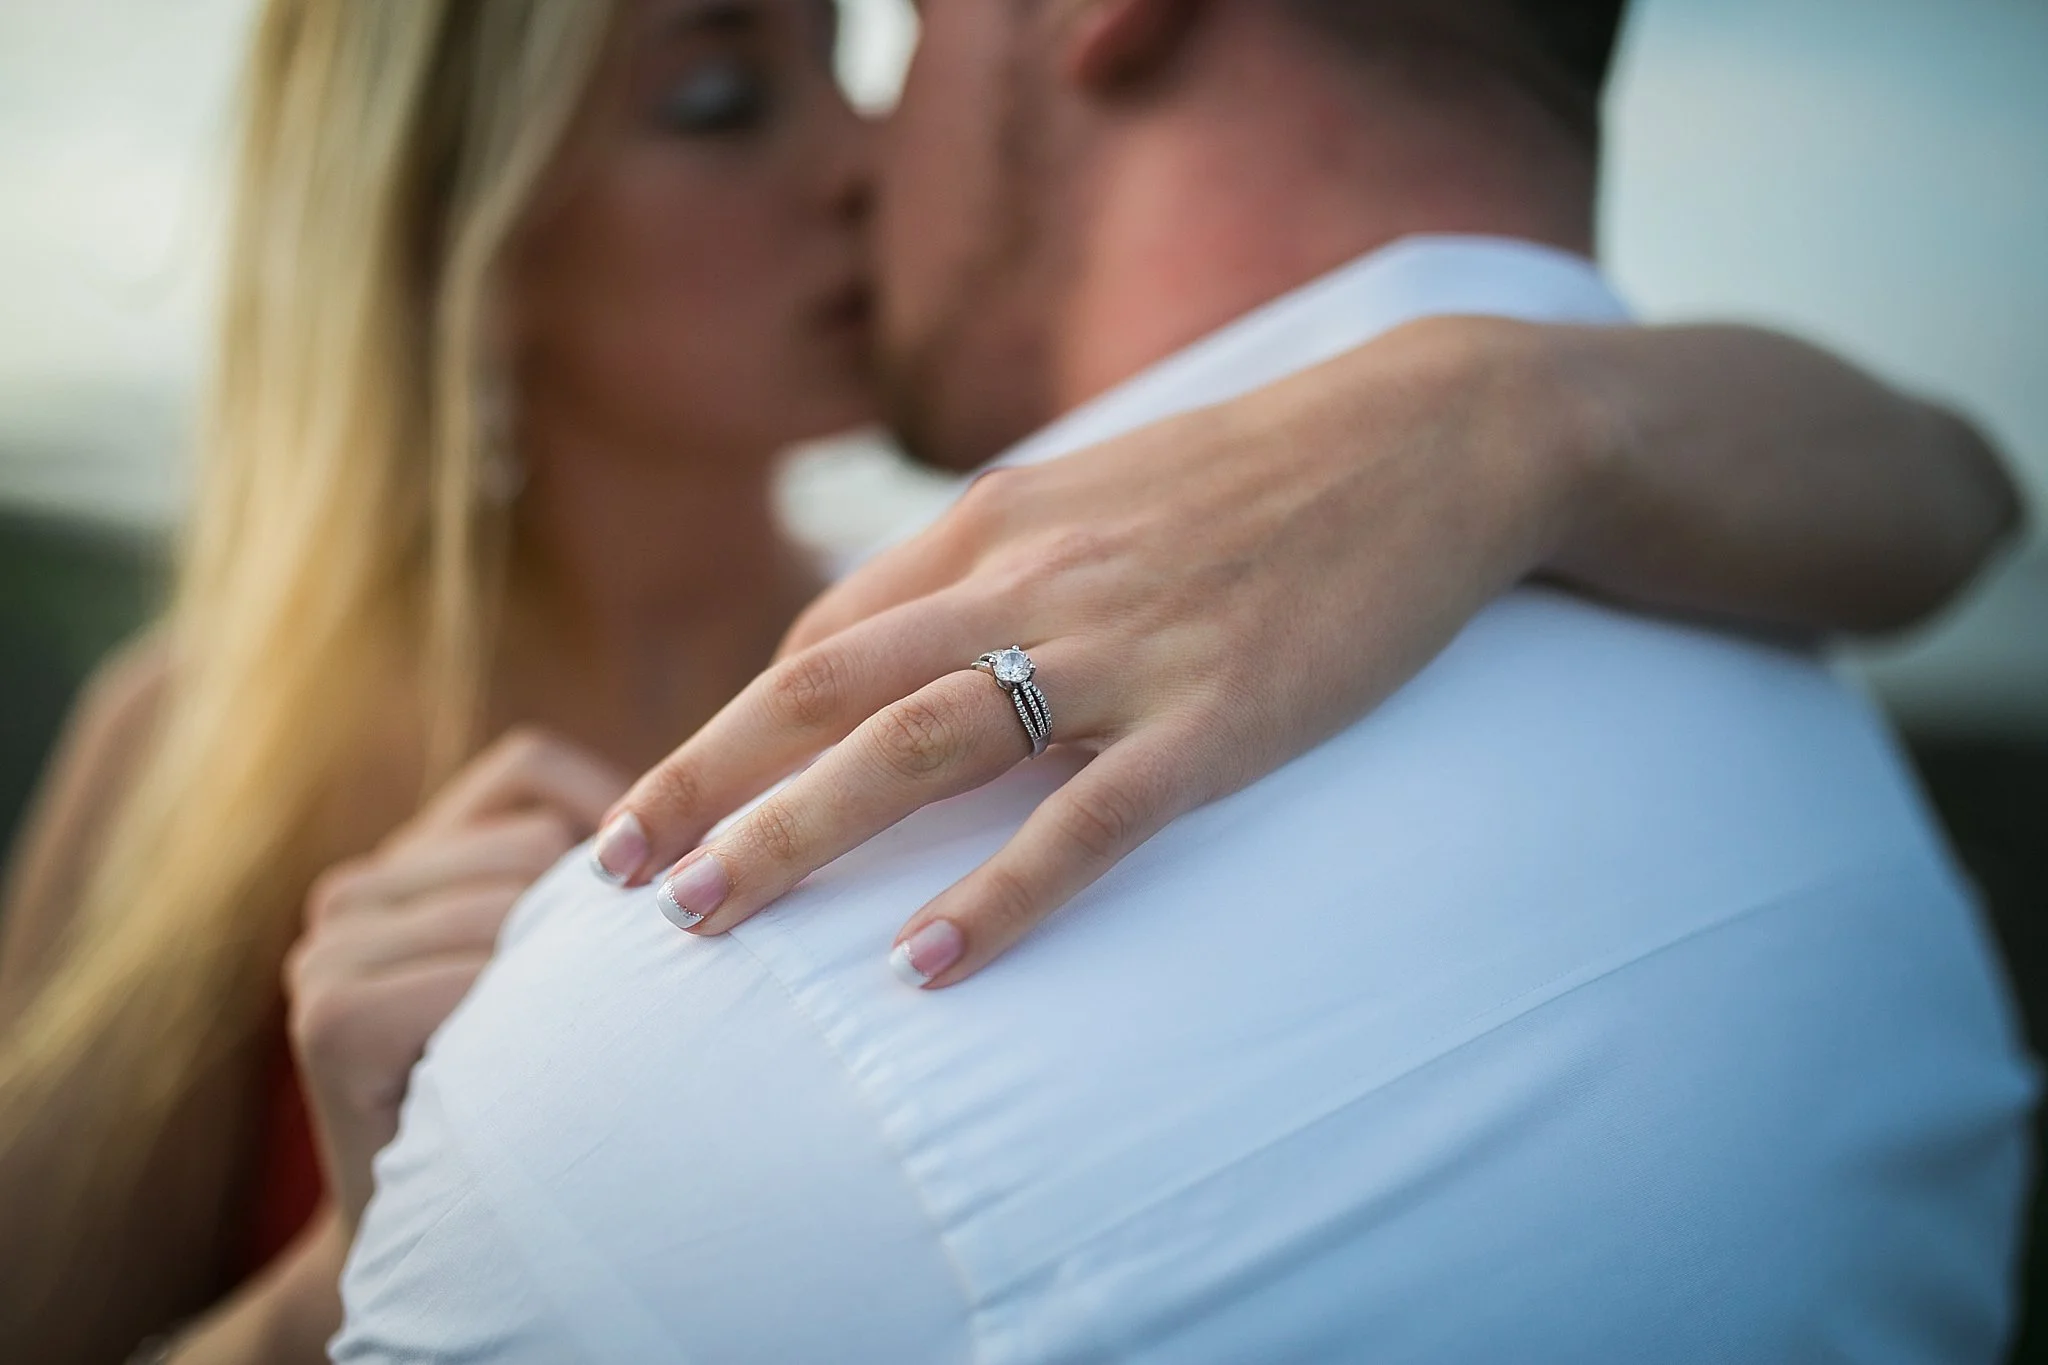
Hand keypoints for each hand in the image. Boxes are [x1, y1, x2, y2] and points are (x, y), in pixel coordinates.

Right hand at [286, 727, 627, 1226]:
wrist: (459, 1247)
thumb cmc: (550, 1088)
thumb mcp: (571, 956)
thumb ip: (596, 873)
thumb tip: (720, 807)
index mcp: (411, 854)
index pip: (527, 770)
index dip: (610, 826)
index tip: (640, 914)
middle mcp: (354, 887)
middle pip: (528, 842)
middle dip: (589, 920)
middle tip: (598, 1014)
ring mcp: (327, 948)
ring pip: (506, 902)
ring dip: (558, 980)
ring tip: (557, 1049)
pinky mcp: (328, 1016)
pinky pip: (469, 978)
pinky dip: (516, 1024)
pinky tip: (516, 1072)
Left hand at [588, 317, 1598, 985]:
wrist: (1423, 438)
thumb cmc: (1251, 476)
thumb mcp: (1092, 491)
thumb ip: (987, 565)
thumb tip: (888, 650)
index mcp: (994, 523)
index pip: (820, 642)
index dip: (721, 735)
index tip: (646, 811)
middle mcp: (1030, 577)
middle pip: (825, 687)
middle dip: (705, 781)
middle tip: (612, 878)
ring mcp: (1120, 648)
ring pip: (918, 746)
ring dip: (796, 832)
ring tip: (707, 916)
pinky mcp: (1215, 717)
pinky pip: (1084, 819)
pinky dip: (997, 894)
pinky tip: (924, 965)